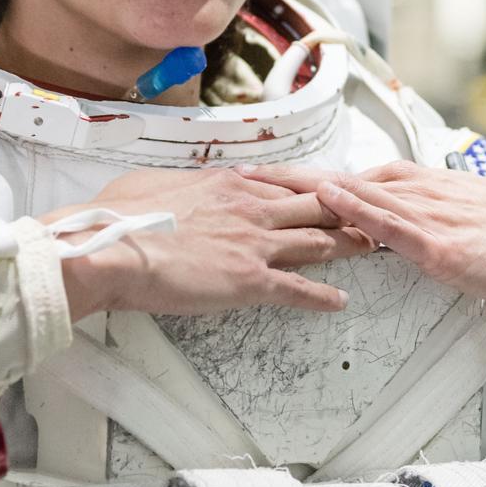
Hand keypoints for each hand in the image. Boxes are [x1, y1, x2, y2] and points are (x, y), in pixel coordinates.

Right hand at [50, 164, 373, 321]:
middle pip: (315, 206)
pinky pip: (298, 289)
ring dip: (349, 246)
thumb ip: (179, 185)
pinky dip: (323, 297)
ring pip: (318, 241)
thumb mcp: (151, 184)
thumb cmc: (120, 215)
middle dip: (348, 210)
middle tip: (372, 213)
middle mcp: (250, 208)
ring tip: (373, 248)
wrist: (113, 247)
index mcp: (227, 183)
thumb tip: (179, 188)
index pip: (284, 184)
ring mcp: (254, 244)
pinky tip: (340, 303)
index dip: (312, 188)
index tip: (331, 190)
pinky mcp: (250, 280)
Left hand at [238, 160, 485, 312]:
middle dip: (288, 179)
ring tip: (263, 184)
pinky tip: (328, 201)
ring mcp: (428, 216)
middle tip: (242, 176)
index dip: (305, 177)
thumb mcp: (454, 218)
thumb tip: (380, 220)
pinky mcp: (440, 245)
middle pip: (340, 179)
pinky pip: (390, 222)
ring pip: (356, 194)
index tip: (267, 176)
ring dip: (305, 188)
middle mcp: (418, 192)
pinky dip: (356, 208)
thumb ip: (414, 216)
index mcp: (419, 187)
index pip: (350, 176)